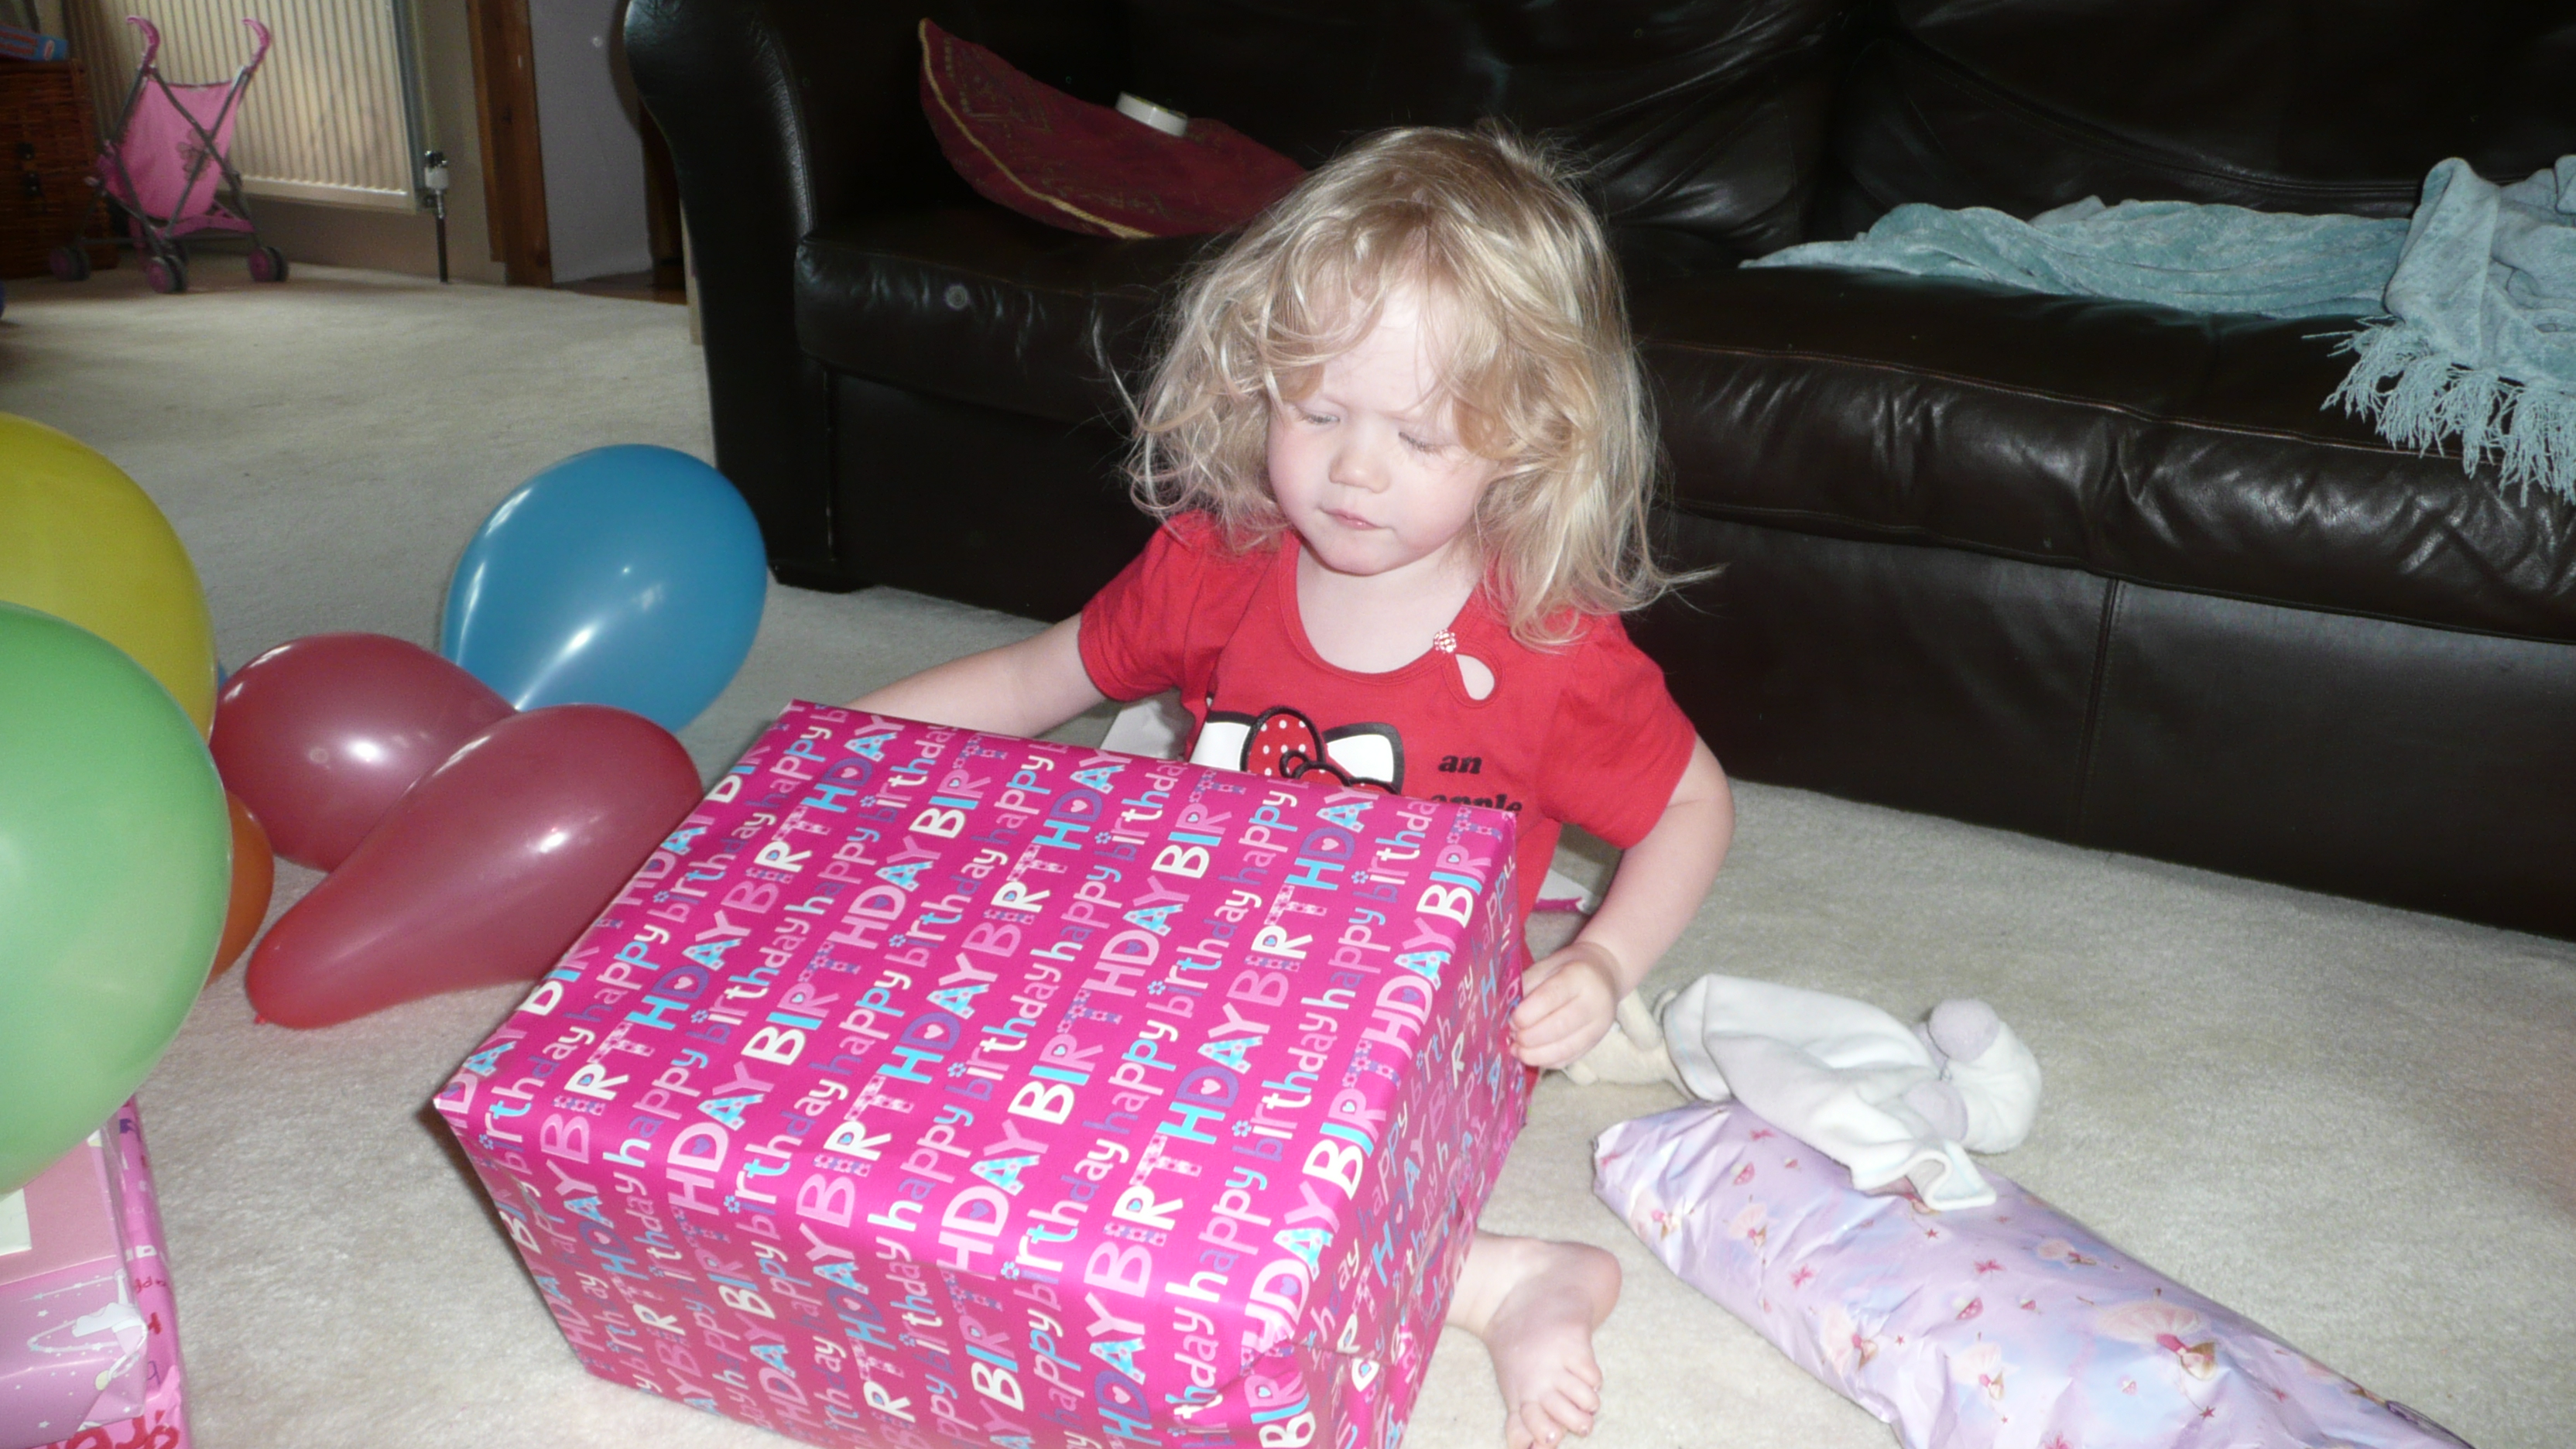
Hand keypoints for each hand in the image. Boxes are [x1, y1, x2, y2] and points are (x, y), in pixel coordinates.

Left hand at [1510, 940, 1622, 1069]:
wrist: (1604, 974)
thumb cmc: (1569, 967)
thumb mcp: (1547, 965)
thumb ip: (1527, 985)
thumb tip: (1507, 1012)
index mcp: (1579, 976)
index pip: (1552, 997)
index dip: (1528, 1013)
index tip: (1511, 1020)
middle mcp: (1594, 1003)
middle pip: (1560, 1026)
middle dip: (1530, 1036)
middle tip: (1512, 1036)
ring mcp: (1599, 1026)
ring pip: (1566, 1048)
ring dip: (1536, 1054)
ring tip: (1517, 1050)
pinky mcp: (1595, 1042)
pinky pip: (1569, 1058)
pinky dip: (1546, 1061)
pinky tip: (1531, 1056)